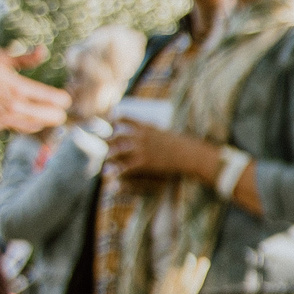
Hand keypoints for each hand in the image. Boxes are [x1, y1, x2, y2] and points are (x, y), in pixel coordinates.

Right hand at [0, 47, 66, 133]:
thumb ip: (24, 59)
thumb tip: (43, 51)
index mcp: (18, 88)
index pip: (52, 99)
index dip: (62, 100)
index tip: (65, 99)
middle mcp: (13, 107)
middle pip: (48, 117)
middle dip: (57, 114)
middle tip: (61, 112)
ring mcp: (2, 120)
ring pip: (33, 126)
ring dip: (42, 122)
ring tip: (47, 117)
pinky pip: (15, 128)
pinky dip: (25, 125)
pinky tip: (27, 120)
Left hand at [106, 122, 220, 183]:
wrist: (190, 154)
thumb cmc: (181, 145)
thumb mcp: (164, 133)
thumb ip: (152, 131)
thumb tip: (147, 131)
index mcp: (146, 127)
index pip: (123, 119)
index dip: (112, 121)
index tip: (107, 124)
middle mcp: (140, 136)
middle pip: (115, 136)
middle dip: (107, 142)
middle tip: (104, 148)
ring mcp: (141, 148)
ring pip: (116, 151)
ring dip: (109, 157)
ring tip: (106, 163)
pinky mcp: (144, 161)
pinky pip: (124, 166)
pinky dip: (116, 170)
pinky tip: (112, 174)